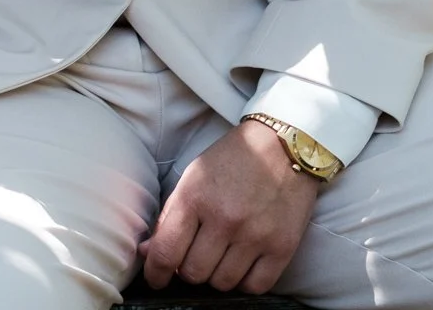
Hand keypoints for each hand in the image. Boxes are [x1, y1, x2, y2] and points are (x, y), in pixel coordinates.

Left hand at [138, 117, 322, 294]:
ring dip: (217, 275)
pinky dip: (245, 282)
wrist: (284, 146)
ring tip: (221, 255)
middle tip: (196, 255)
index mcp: (195, 198)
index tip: (156, 278)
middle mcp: (224, 219)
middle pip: (193, 273)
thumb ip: (170, 215)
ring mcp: (255, 235)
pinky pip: (255, 287)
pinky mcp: (282, 247)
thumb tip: (148, 252)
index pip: (165, 253)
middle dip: (188, 269)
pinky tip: (243, 264)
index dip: (155, 273)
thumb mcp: (193, 177)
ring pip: (222, 283)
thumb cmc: (233, 160)